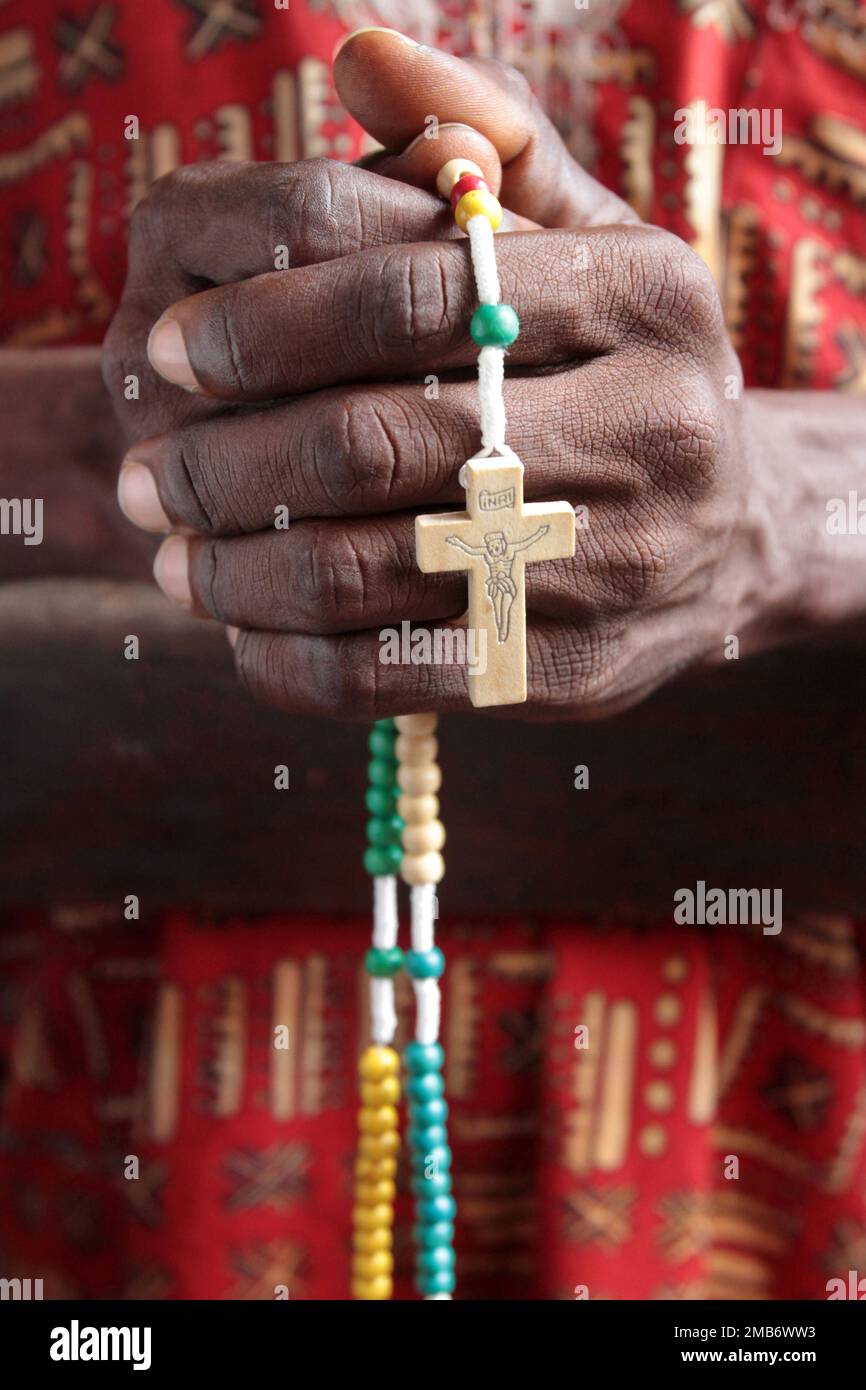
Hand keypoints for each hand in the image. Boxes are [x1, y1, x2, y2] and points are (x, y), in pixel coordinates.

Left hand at [113, 32, 786, 721]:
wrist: (739, 535)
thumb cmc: (625, 365)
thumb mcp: (585, 236)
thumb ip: (482, 138)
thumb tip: (361, 57)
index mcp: (640, 298)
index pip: (416, 294)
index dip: (268, 322)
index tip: (171, 352)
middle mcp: (646, 433)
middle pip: (380, 441)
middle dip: (228, 463)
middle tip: (147, 477)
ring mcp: (617, 567)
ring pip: (375, 571)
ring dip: (242, 570)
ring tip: (173, 558)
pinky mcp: (576, 672)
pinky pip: (400, 676)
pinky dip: (296, 660)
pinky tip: (247, 633)